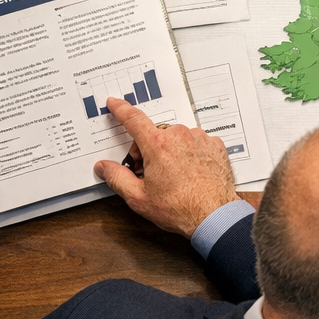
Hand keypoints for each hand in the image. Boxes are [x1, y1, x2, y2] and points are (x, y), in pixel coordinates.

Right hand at [92, 98, 237, 237]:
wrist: (215, 215)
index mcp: (158, 145)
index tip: (115, 103)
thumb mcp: (138, 197)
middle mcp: (180, 135)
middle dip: (148, 149)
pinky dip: (189, 153)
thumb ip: (117, 178)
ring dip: (170, 150)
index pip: (134, 120)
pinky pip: (195, 142)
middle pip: (155, 133)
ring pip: (176, 137)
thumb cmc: (179, 208)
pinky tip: (189, 171)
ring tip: (173, 175)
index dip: (121, 110)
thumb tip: (103, 167)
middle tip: (149, 173)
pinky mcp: (215, 144)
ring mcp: (200, 138)